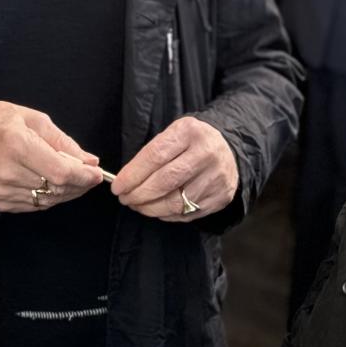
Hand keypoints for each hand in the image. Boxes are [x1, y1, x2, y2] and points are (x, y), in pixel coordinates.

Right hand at [0, 100, 104, 212]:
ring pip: (48, 200)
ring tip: (76, 179)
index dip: (83, 176)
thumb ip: (64, 142)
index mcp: (17, 145)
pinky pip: (36, 205)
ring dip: (68, 192)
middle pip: (57, 188)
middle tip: (91, 175)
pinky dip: (51, 196)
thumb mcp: (36, 120)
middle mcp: (8, 171)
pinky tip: (55, 184)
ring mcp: (2, 190)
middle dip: (80, 183)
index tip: (97, 173)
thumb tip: (89, 161)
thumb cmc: (2, 121)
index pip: (59, 171)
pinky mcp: (0, 201)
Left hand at [110, 117, 238, 221]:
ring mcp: (216, 177)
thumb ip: (152, 153)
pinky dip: (166, 215)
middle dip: (138, 194)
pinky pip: (187, 213)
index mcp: (190, 131)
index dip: (132, 174)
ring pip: (175, 202)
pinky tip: (157, 209)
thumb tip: (125, 181)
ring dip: (150, 208)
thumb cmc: (191, 143)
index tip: (117, 186)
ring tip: (138, 205)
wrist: (228, 150)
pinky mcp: (220, 197)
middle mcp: (206, 153)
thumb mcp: (174, 134)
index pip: (155, 156)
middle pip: (164, 181)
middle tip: (125, 198)